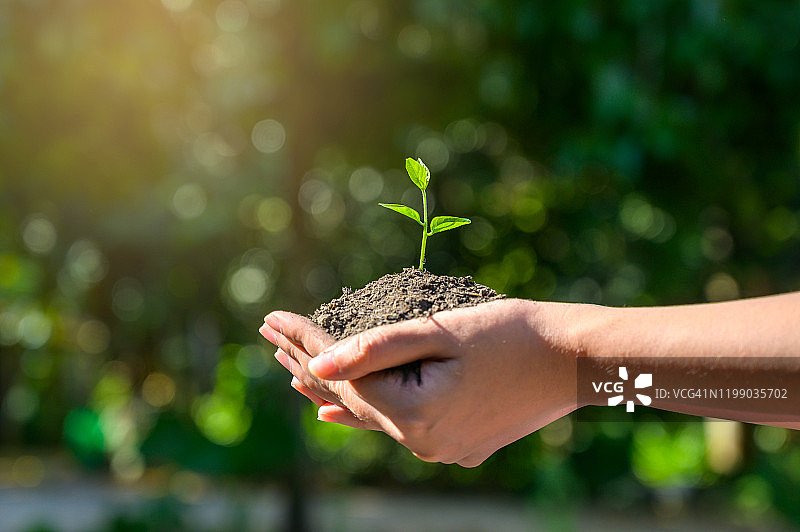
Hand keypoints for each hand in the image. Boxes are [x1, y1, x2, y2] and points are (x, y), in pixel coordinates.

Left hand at [260, 298, 578, 466]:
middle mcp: (422, 443)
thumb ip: (376, 349)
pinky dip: (364, 411)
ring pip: (370, 413)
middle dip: (307, 361)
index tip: (272, 317)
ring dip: (332, 386)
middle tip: (269, 333)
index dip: (305, 342)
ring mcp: (440, 447)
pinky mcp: (457, 442)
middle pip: (349, 397)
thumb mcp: (440, 332)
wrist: (574, 360)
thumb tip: (319, 365)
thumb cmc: (512, 334)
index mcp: (415, 415)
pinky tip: (334, 413)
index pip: (342, 374)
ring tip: (290, 370)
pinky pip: (396, 425)